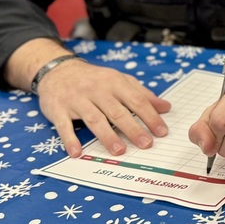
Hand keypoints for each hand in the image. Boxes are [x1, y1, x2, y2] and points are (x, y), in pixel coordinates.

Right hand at [35, 59, 171, 157]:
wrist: (58, 70)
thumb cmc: (95, 79)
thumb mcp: (120, 80)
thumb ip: (142, 94)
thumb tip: (166, 107)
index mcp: (115, 82)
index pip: (136, 101)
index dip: (150, 116)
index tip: (162, 132)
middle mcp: (97, 90)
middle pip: (117, 112)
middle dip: (133, 129)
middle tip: (146, 144)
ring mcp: (77, 100)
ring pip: (95, 119)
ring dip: (107, 136)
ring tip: (120, 151)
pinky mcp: (58, 109)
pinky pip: (64, 126)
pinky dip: (70, 139)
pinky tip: (77, 153)